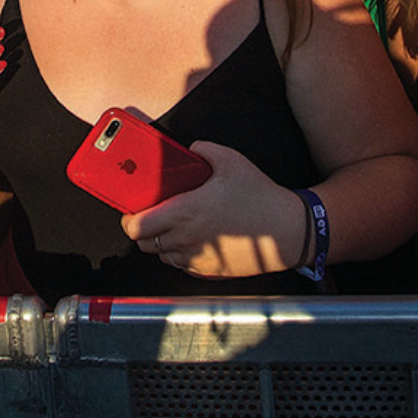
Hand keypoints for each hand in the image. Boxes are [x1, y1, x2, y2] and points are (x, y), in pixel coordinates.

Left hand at [123, 143, 301, 278]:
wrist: (288, 231)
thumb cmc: (260, 198)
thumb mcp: (232, 161)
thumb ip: (205, 149)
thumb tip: (192, 147)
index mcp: (185, 212)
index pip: (138, 226)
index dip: (129, 220)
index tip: (131, 211)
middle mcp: (187, 238)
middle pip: (145, 244)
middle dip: (143, 231)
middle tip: (151, 216)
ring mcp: (198, 258)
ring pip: (163, 256)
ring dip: (161, 243)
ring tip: (172, 227)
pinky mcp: (210, 271)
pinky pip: (183, 266)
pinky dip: (181, 255)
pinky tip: (192, 239)